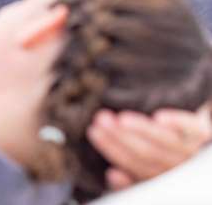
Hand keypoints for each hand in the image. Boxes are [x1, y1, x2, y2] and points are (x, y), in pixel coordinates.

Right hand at [87, 105, 211, 189]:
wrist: (193, 140)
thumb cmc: (163, 155)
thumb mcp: (145, 170)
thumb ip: (130, 178)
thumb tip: (113, 175)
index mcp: (161, 178)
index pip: (134, 167)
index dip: (113, 151)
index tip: (95, 133)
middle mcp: (179, 169)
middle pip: (148, 155)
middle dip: (120, 138)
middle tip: (101, 120)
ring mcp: (193, 153)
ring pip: (165, 144)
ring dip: (140, 130)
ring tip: (120, 118)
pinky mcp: (205, 135)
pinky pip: (192, 131)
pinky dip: (176, 123)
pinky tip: (158, 117)